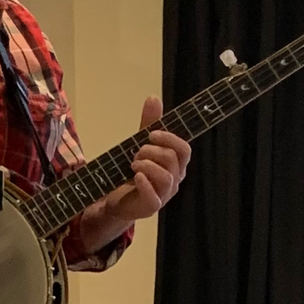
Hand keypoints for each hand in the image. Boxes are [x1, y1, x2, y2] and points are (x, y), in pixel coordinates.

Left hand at [76, 95, 190, 252]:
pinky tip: (135, 176)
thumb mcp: (140, 144)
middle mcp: (175, 179)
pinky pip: (154, 195)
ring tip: (132, 164)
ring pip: (165, 176)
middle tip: (136, 153)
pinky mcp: (153, 206)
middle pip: (172, 159)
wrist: (119, 198)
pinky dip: (144, 183)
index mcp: (176, 163)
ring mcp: (165, 194)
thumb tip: (154, 97)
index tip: (151, 134)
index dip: (169, 139)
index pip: (184, 149)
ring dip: (146, 165)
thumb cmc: (134, 171)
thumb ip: (149, 124)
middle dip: (151, 151)